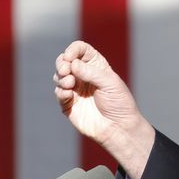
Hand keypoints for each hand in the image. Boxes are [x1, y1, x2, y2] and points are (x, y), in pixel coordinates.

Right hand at [54, 40, 154, 178]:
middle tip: (65, 70)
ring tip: (70, 83)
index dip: (73, 49)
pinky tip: (68, 95)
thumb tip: (72, 64)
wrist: (118, 128)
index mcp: (96, 66)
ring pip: (59, 76)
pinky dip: (61, 92)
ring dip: (61, 77)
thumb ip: (91, 72)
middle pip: (65, 61)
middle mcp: (84, 75)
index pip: (81, 50)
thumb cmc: (119, 103)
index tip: (70, 56)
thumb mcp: (110, 83)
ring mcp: (75, 89)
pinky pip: (58, 93)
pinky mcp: (69, 104)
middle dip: (62, 62)